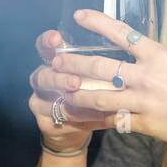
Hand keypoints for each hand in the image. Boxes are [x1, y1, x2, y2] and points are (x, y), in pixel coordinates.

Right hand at [28, 30, 104, 151]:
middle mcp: (43, 80)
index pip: (44, 48)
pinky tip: (100, 115)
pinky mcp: (45, 123)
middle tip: (76, 81)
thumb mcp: (96, 75)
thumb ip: (103, 63)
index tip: (57, 38)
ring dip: (73, 101)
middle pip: (42, 76)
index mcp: (52, 62)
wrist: (74, 128)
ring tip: (92, 103)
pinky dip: (84, 116)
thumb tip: (126, 50)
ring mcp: (40, 102)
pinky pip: (63, 119)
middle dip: (60, 78)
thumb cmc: (90, 92)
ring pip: (50, 101)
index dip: (47, 42)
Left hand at [44, 8, 166, 157]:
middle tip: (56, 59)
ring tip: (60, 90)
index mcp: (162, 56)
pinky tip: (84, 118)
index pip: (123, 33)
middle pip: (101, 65)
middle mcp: (148, 77)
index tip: (79, 16)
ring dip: (76, 92)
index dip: (97, 23)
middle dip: (74, 62)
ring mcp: (145, 102)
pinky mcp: (146, 125)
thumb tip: (160, 63)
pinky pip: (113, 120)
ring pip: (99, 95)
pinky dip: (96, 119)